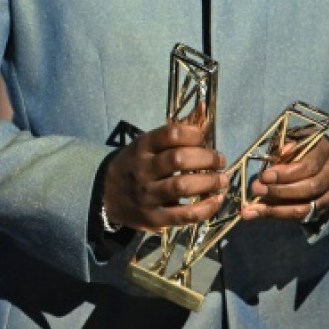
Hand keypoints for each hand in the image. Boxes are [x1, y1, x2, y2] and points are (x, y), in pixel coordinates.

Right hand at [102, 123, 226, 232]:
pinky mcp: (154, 218)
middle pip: (179, 159)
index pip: (171, 134)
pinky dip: (205, 208)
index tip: (204, 139)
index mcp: (142, 147)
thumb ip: (174, 133)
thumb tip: (204, 110)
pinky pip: (184, 215)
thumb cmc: (136, 165)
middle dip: (207, 159)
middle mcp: (143, 169)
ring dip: (209, 182)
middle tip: (220, 161)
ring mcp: (147, 195)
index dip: (194, 134)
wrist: (107, 195)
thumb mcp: (147, 145)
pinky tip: (216, 200)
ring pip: (183, 186)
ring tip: (222, 180)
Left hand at [243, 137, 328, 221]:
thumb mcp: (295, 138)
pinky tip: (263, 213)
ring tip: (253, 209)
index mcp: (326, 151)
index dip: (285, 174)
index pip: (308, 166)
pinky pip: (304, 216)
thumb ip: (287, 146)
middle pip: (310, 188)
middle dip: (280, 192)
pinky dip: (282, 215)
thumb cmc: (304, 145)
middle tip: (256, 190)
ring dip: (278, 210)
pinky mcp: (327, 207)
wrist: (326, 157)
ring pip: (307, 208)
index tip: (264, 177)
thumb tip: (281, 154)